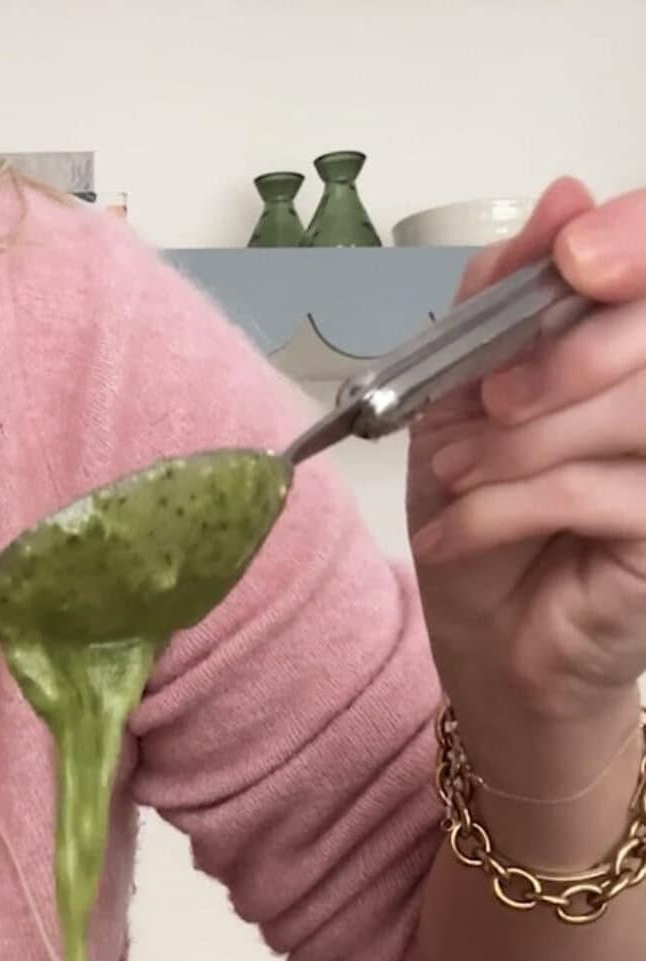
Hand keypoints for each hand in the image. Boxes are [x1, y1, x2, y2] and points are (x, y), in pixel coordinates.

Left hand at [408, 180, 645, 723]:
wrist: (486, 639)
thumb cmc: (487, 509)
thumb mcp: (466, 390)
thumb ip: (505, 293)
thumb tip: (565, 197)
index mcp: (636, 340)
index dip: (637, 241)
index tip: (570, 260)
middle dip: (562, 357)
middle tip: (487, 401)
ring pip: (634, 408)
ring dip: (522, 443)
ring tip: (457, 475)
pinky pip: (602, 491)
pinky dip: (511, 506)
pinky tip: (459, 532)